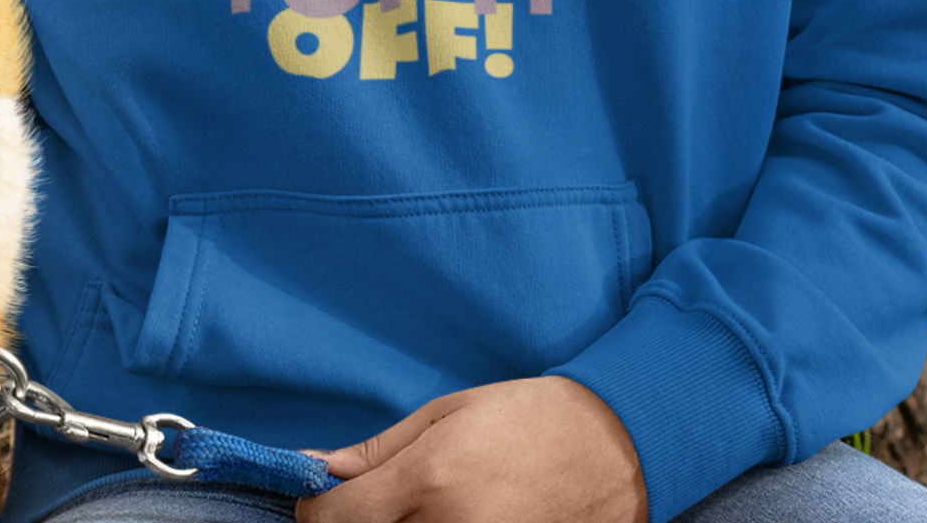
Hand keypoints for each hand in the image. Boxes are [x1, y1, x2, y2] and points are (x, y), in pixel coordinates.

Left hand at [298, 377, 646, 522]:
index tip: (315, 500)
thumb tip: (321, 471)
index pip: (338, 519)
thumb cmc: (526, 419)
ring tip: (416, 507)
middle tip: (365, 504)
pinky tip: (442, 519)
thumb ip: (379, 452)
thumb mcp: (445, 414)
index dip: (315, 510)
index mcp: (429, 481)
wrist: (610, 450)